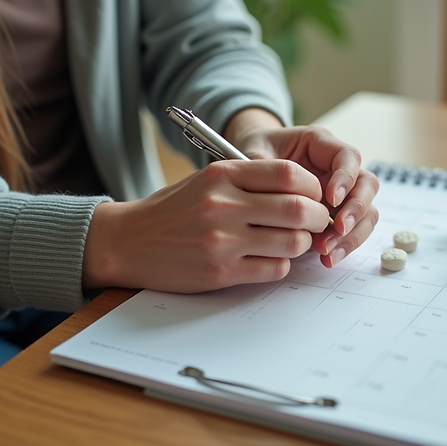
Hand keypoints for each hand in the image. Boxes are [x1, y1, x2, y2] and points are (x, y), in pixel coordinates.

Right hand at [82, 159, 330, 292]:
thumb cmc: (174, 210)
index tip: (315, 195)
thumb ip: (251, 180)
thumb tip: (306, 190)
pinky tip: (270, 258)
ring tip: (293, 241)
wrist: (128, 242)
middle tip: (318, 222)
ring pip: (292, 242)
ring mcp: (222, 241)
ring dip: (302, 244)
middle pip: (298, 209)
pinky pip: (274, 269)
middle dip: (318, 217)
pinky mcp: (220, 272)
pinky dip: (281, 264)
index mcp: (223, 174)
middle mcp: (223, 205)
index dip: (313, 186)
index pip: (288, 173)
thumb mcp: (208, 181)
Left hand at [225, 109, 379, 267]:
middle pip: (367, 186)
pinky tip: (327, 258)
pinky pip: (353, 231)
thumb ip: (260, 165)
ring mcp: (342, 194)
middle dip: (356, 210)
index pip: (348, 156)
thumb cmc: (256, 153)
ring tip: (328, 251)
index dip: (346, 178)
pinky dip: (344, 246)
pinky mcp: (337, 217)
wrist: (252, 170)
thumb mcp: (253, 152)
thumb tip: (265, 191)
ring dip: (353, 234)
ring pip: (367, 212)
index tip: (330, 199)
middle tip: (338, 229)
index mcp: (321, 145)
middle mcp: (338, 169)